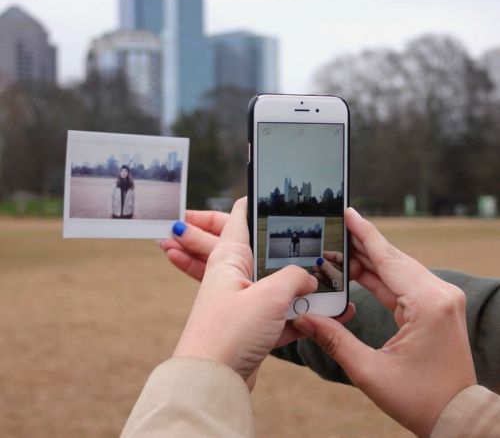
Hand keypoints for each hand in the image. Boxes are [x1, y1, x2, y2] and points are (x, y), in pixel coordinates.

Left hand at [173, 198, 354, 387]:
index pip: (241, 215)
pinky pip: (280, 312)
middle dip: (292, 250)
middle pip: (266, 251)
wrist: (211, 383)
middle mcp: (234, 274)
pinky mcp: (251, 324)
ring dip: (301, 287)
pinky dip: (298, 315)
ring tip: (329, 286)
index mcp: (229, 256)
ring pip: (277, 284)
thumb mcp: (269, 297)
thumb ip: (294, 278)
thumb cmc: (228, 333)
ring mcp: (243, 300)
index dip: (258, 201)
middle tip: (319, 243)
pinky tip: (321, 318)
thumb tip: (310, 276)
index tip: (279, 193)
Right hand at [293, 208, 476, 437]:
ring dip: (367, 261)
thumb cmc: (419, 399)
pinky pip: (402, 282)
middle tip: (333, 232)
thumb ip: (334, 339)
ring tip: (338, 252)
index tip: (348, 212)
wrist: (456, 415)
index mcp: (428, 304)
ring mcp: (440, 299)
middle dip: (360, 245)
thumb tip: (302, 319)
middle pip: (392, 258)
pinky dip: (379, 276)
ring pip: (396, 268)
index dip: (364, 234)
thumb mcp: (370, 371)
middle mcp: (439, 294)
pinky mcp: (436, 306)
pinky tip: (357, 271)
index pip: (387, 258)